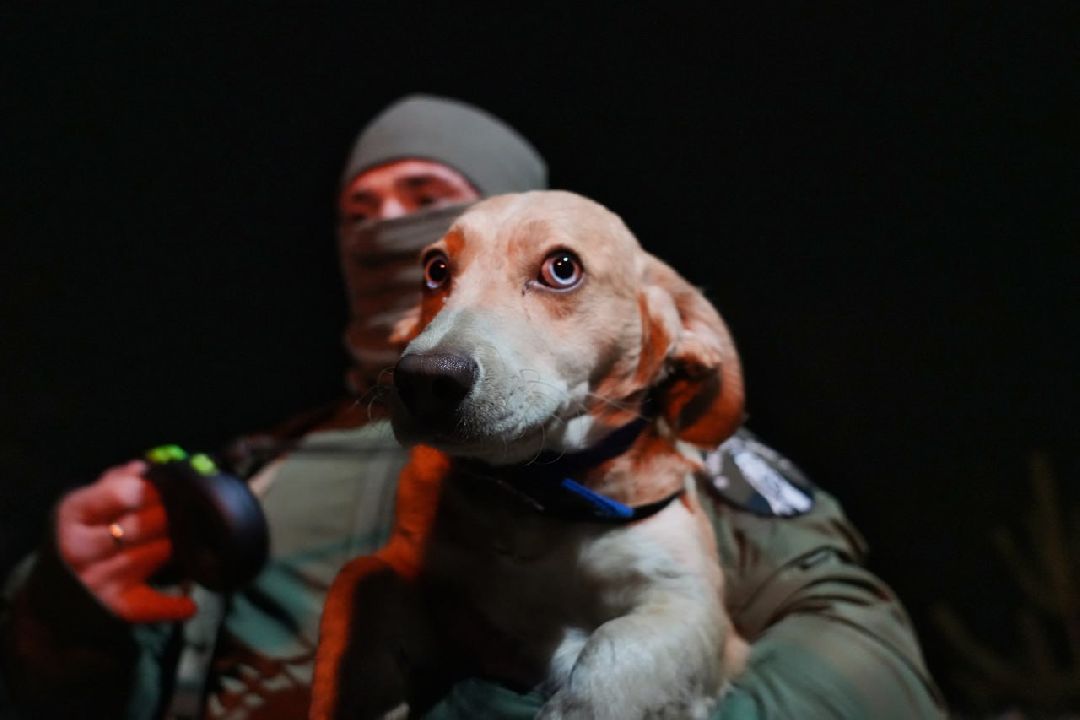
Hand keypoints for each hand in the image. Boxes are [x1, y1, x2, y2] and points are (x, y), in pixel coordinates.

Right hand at [55, 460, 196, 622]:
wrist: (61, 584)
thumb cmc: (86, 530)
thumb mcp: (89, 501)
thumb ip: (116, 482)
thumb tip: (143, 469)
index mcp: (75, 514)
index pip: (120, 494)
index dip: (151, 488)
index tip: (167, 485)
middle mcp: (81, 549)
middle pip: (140, 526)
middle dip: (169, 515)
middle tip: (187, 509)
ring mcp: (98, 581)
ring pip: (155, 555)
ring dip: (179, 545)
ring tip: (191, 536)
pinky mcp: (116, 606)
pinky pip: (149, 606)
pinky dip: (173, 605)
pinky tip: (190, 602)